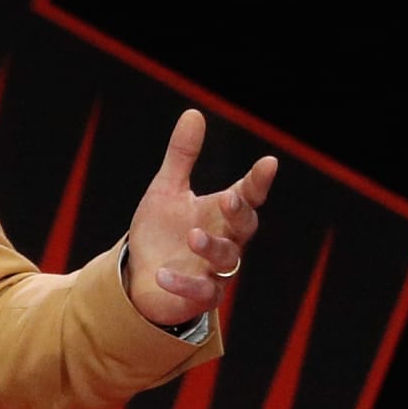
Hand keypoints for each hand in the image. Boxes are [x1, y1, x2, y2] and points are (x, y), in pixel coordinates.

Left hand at [125, 109, 277, 325]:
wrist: (139, 274)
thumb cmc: (161, 231)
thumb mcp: (167, 189)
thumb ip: (182, 155)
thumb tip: (194, 112)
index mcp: (221, 213)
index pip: (248, 194)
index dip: (258, 181)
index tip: (268, 163)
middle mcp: (226, 240)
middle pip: (245, 227)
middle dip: (239, 213)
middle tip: (229, 198)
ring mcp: (217, 270)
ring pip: (228, 260)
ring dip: (212, 247)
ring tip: (192, 236)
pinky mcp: (202, 296)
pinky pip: (200, 291)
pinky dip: (183, 283)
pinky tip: (162, 274)